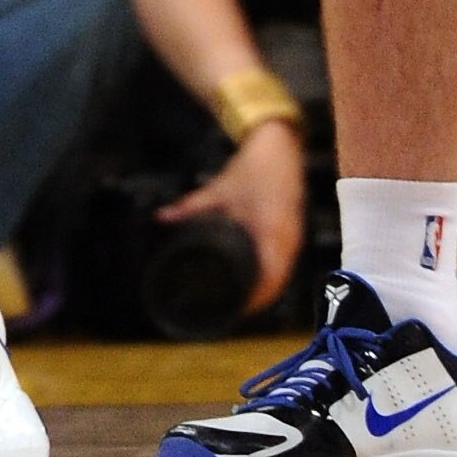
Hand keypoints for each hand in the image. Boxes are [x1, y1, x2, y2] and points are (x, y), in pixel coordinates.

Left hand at [160, 117, 305, 315]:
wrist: (280, 144)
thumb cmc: (254, 166)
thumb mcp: (220, 188)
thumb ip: (192, 206)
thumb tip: (162, 218)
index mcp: (274, 233)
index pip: (270, 280)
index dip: (252, 301)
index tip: (232, 311)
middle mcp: (288, 240)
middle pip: (276, 285)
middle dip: (255, 301)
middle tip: (228, 312)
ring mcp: (294, 237)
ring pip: (281, 276)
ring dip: (264, 291)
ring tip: (239, 304)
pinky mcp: (293, 232)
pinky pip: (284, 263)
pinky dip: (271, 277)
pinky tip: (257, 283)